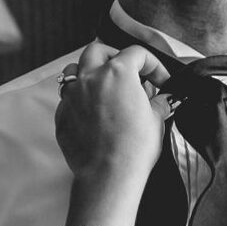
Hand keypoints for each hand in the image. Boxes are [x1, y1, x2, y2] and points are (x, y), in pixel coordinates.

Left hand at [53, 42, 169, 200]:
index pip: (137, 53)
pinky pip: (68, 98)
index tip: (160, 81)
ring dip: (90, 73)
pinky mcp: (62, 115)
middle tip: (128, 73)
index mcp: (117, 72)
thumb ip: (160, 103)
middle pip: (98, 50)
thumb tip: (164, 100)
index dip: (153, 65)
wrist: (108, 175)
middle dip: (114, 56)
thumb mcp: (156, 119)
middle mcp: (90, 78)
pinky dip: (80, 100)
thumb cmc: (134, 147)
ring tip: (105, 88)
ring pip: (75, 69)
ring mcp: (72, 96)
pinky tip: (94, 113)